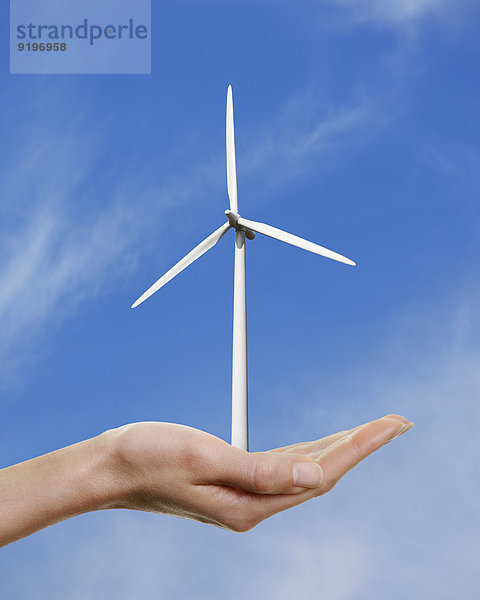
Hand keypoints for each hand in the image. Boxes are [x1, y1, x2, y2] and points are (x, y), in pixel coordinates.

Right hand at [106, 414, 413, 531]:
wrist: (110, 467)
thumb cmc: (148, 456)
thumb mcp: (202, 458)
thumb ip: (260, 470)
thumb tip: (317, 478)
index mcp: (248, 504)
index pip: (320, 474)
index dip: (359, 447)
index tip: (391, 424)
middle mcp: (251, 507)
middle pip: (320, 475)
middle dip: (360, 446)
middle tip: (395, 423)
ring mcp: (242, 498)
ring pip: (304, 473)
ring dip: (338, 449)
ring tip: (368, 431)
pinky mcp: (232, 484)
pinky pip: (282, 469)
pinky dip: (308, 453)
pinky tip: (319, 446)